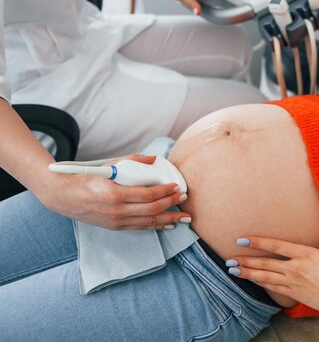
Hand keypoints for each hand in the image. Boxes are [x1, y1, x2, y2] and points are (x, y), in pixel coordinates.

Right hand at [42, 154, 191, 229]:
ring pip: (148, 222)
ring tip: (184, 217)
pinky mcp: (116, 227)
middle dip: (171, 204)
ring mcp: (116, 221)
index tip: (177, 186)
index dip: (165, 191)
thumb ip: (132, 160)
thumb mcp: (107, 165)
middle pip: (151, 210)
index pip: (147, 195)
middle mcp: (116, 210)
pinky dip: (156, 225)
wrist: (65, 197)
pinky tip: (168, 223)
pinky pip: (141, 227)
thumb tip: (154, 159)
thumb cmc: (87, 179)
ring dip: (169, 219)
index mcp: (114, 194)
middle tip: (184, 198)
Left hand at [229, 214, 318, 314]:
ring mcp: (293, 283)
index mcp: (306, 254)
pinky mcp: (295, 295)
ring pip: (265, 278)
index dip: (257, 242)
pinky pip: (274, 289)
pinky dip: (261, 284)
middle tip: (229, 260)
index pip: (276, 246)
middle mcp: (296, 268)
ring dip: (248, 274)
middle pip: (265, 264)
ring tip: (233, 271)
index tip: (242, 240)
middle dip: (245, 261)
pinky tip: (253, 282)